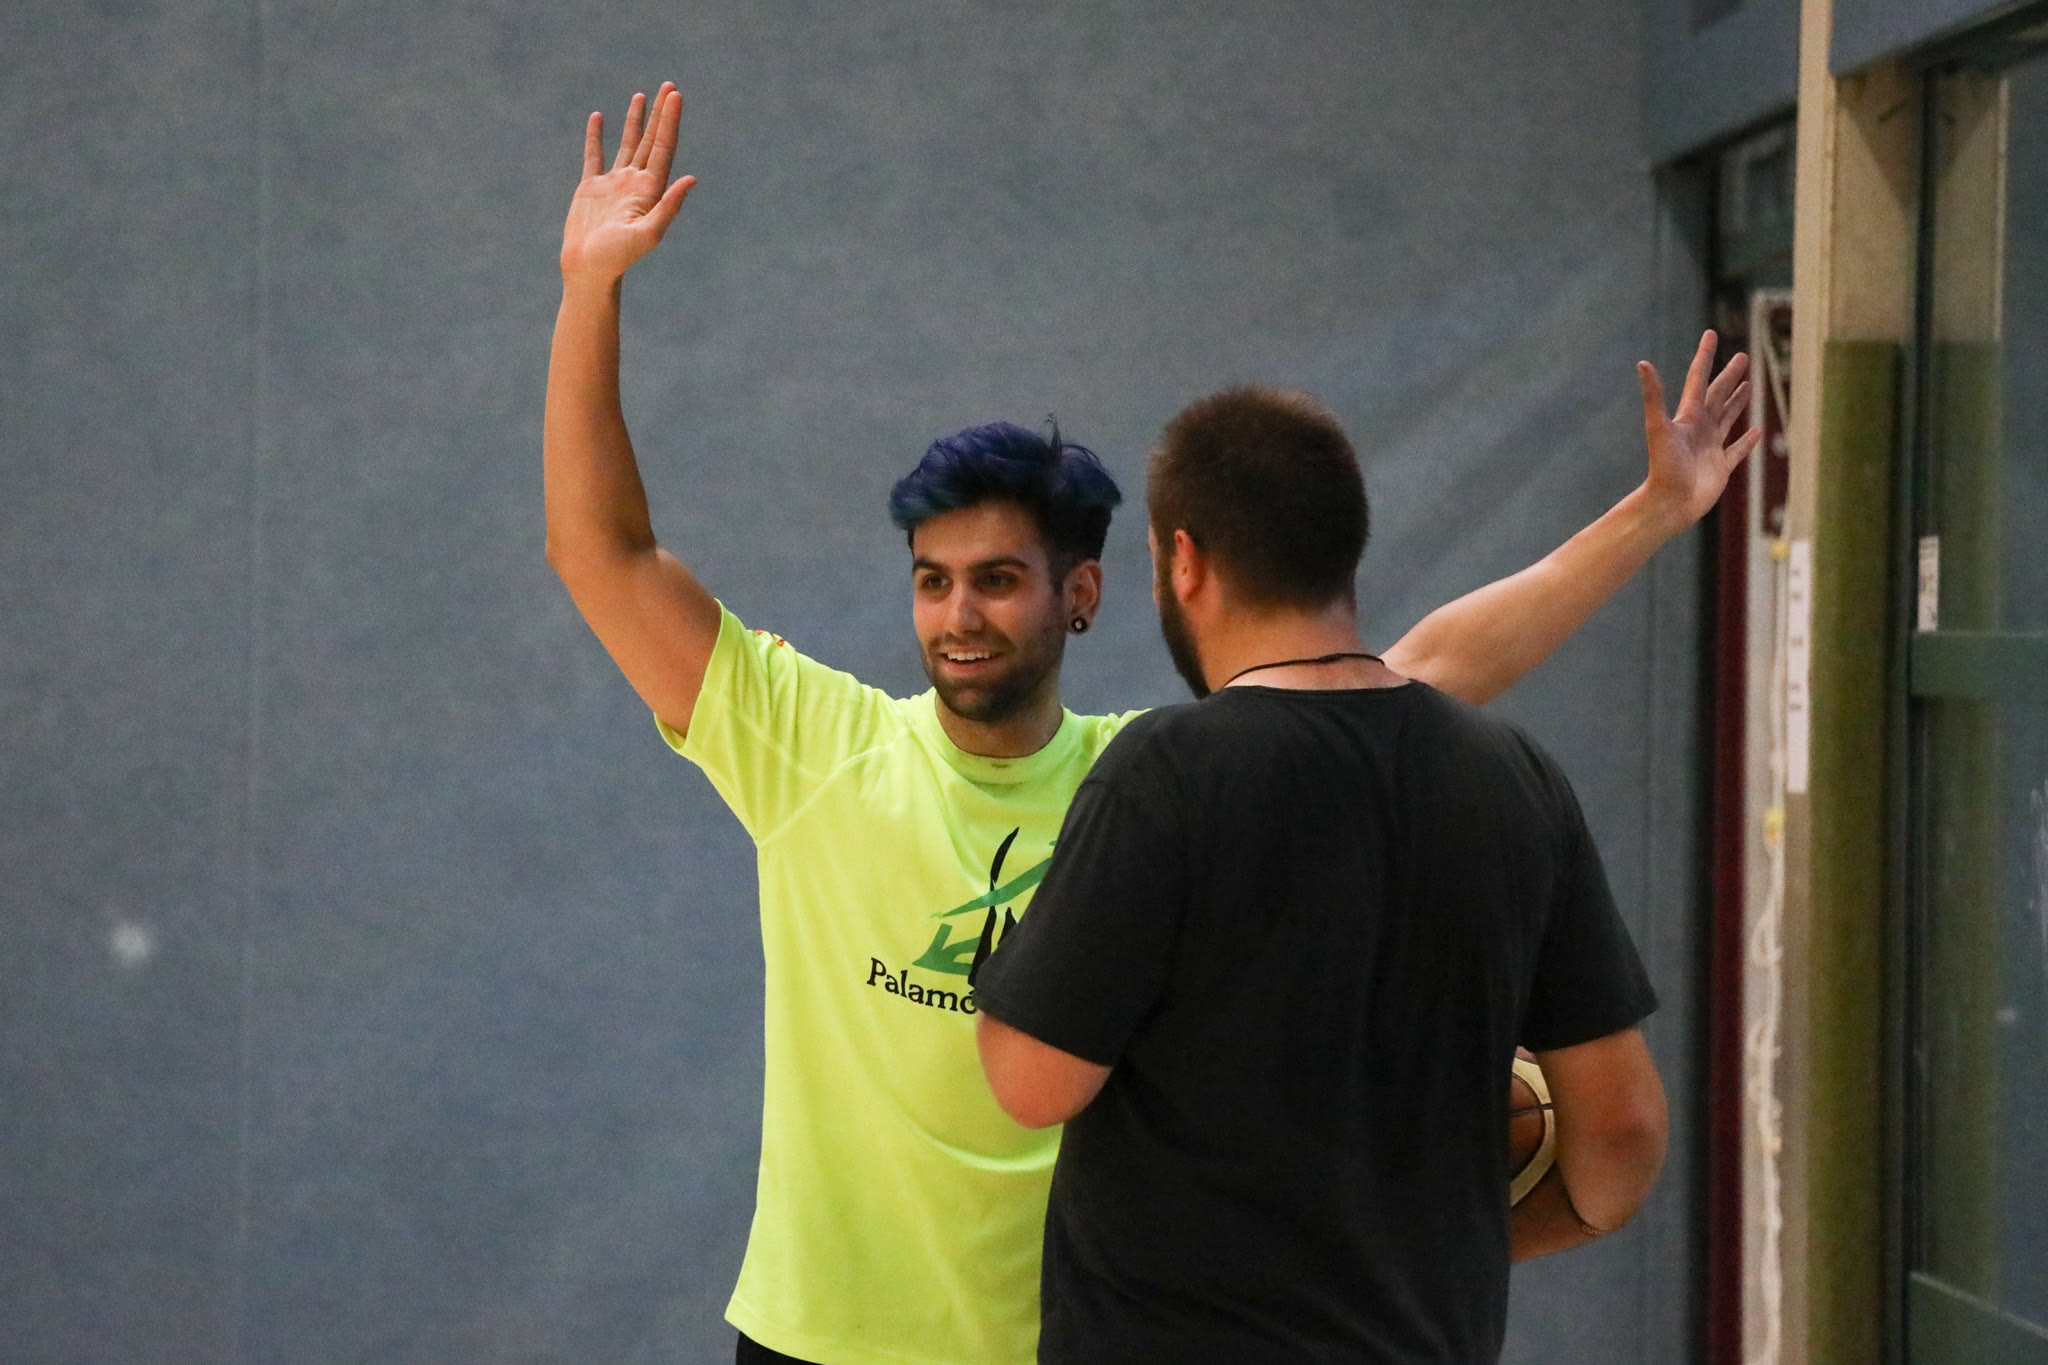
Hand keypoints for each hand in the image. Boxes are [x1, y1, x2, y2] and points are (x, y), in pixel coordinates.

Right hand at [559, 84, 694, 283]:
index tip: (675, 96)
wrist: (588, 269)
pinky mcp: (591, 188)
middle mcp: (635, 183)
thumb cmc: (618, 257)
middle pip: (651, 140)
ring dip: (635, 120)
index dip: (670, 121)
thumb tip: (691, 178)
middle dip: (660, 114)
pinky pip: (595, 155)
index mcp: (651, 190)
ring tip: (641, 97)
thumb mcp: (648, 234)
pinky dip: (596, 136)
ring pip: (628, 144)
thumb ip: (669, 206)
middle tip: (669, 86)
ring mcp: (614, 184)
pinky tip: (598, 118)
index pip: (664, 147)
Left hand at [1635, 329, 1763, 531]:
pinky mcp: (1721, 467)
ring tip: (1748, 385)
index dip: (1705, 356)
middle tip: (1742, 357)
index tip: (1710, 334)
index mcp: (1687, 416)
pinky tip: (1757, 430)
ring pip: (1728, 418)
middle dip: (1729, 376)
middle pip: (1718, 395)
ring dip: (1738, 402)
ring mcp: (1711, 447)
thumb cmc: (1663, 466)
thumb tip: (1642, 362)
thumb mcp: (1658, 427)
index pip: (1698, 379)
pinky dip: (1747, 440)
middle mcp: (1699, 428)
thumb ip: (1653, 395)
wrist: (1669, 503)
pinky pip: (1737, 450)